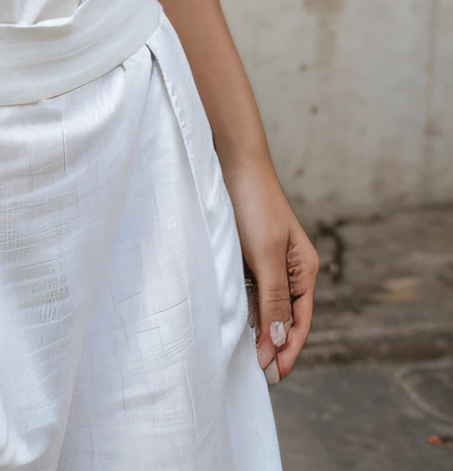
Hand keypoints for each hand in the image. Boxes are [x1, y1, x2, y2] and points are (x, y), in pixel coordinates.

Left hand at [224, 159, 318, 382]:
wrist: (232, 161)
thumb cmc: (253, 204)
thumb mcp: (266, 256)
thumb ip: (273, 300)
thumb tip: (277, 344)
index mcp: (304, 270)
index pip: (301, 321)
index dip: (289, 350)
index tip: (273, 375)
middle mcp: (290, 268)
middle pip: (285, 317)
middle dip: (273, 344)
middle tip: (256, 373)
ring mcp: (269, 261)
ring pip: (266, 305)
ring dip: (258, 328)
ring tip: (243, 354)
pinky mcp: (248, 253)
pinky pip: (250, 289)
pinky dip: (245, 308)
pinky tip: (232, 321)